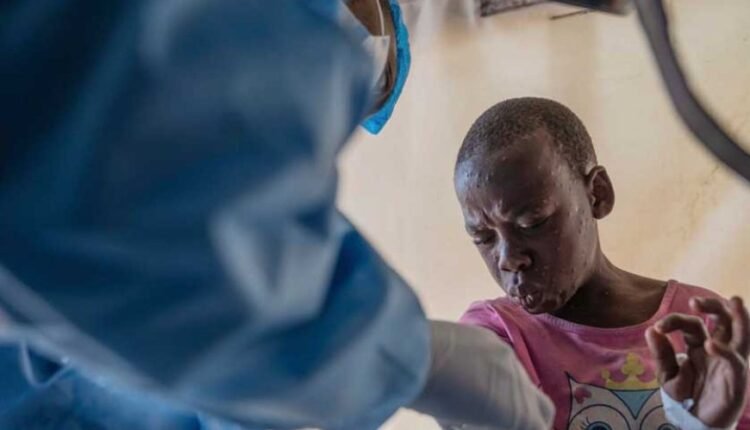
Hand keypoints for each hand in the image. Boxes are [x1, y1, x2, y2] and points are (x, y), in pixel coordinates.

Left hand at [646, 296, 749, 427]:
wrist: (699, 421)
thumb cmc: (686, 395)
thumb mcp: (668, 375)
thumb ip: (661, 354)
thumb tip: (651, 330)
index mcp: (699, 344)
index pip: (691, 323)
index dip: (674, 321)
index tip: (658, 328)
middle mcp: (718, 348)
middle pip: (722, 319)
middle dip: (712, 305)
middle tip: (695, 302)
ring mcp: (729, 361)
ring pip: (741, 334)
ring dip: (740, 316)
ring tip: (735, 301)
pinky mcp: (736, 378)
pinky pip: (735, 361)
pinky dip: (725, 351)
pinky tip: (711, 345)